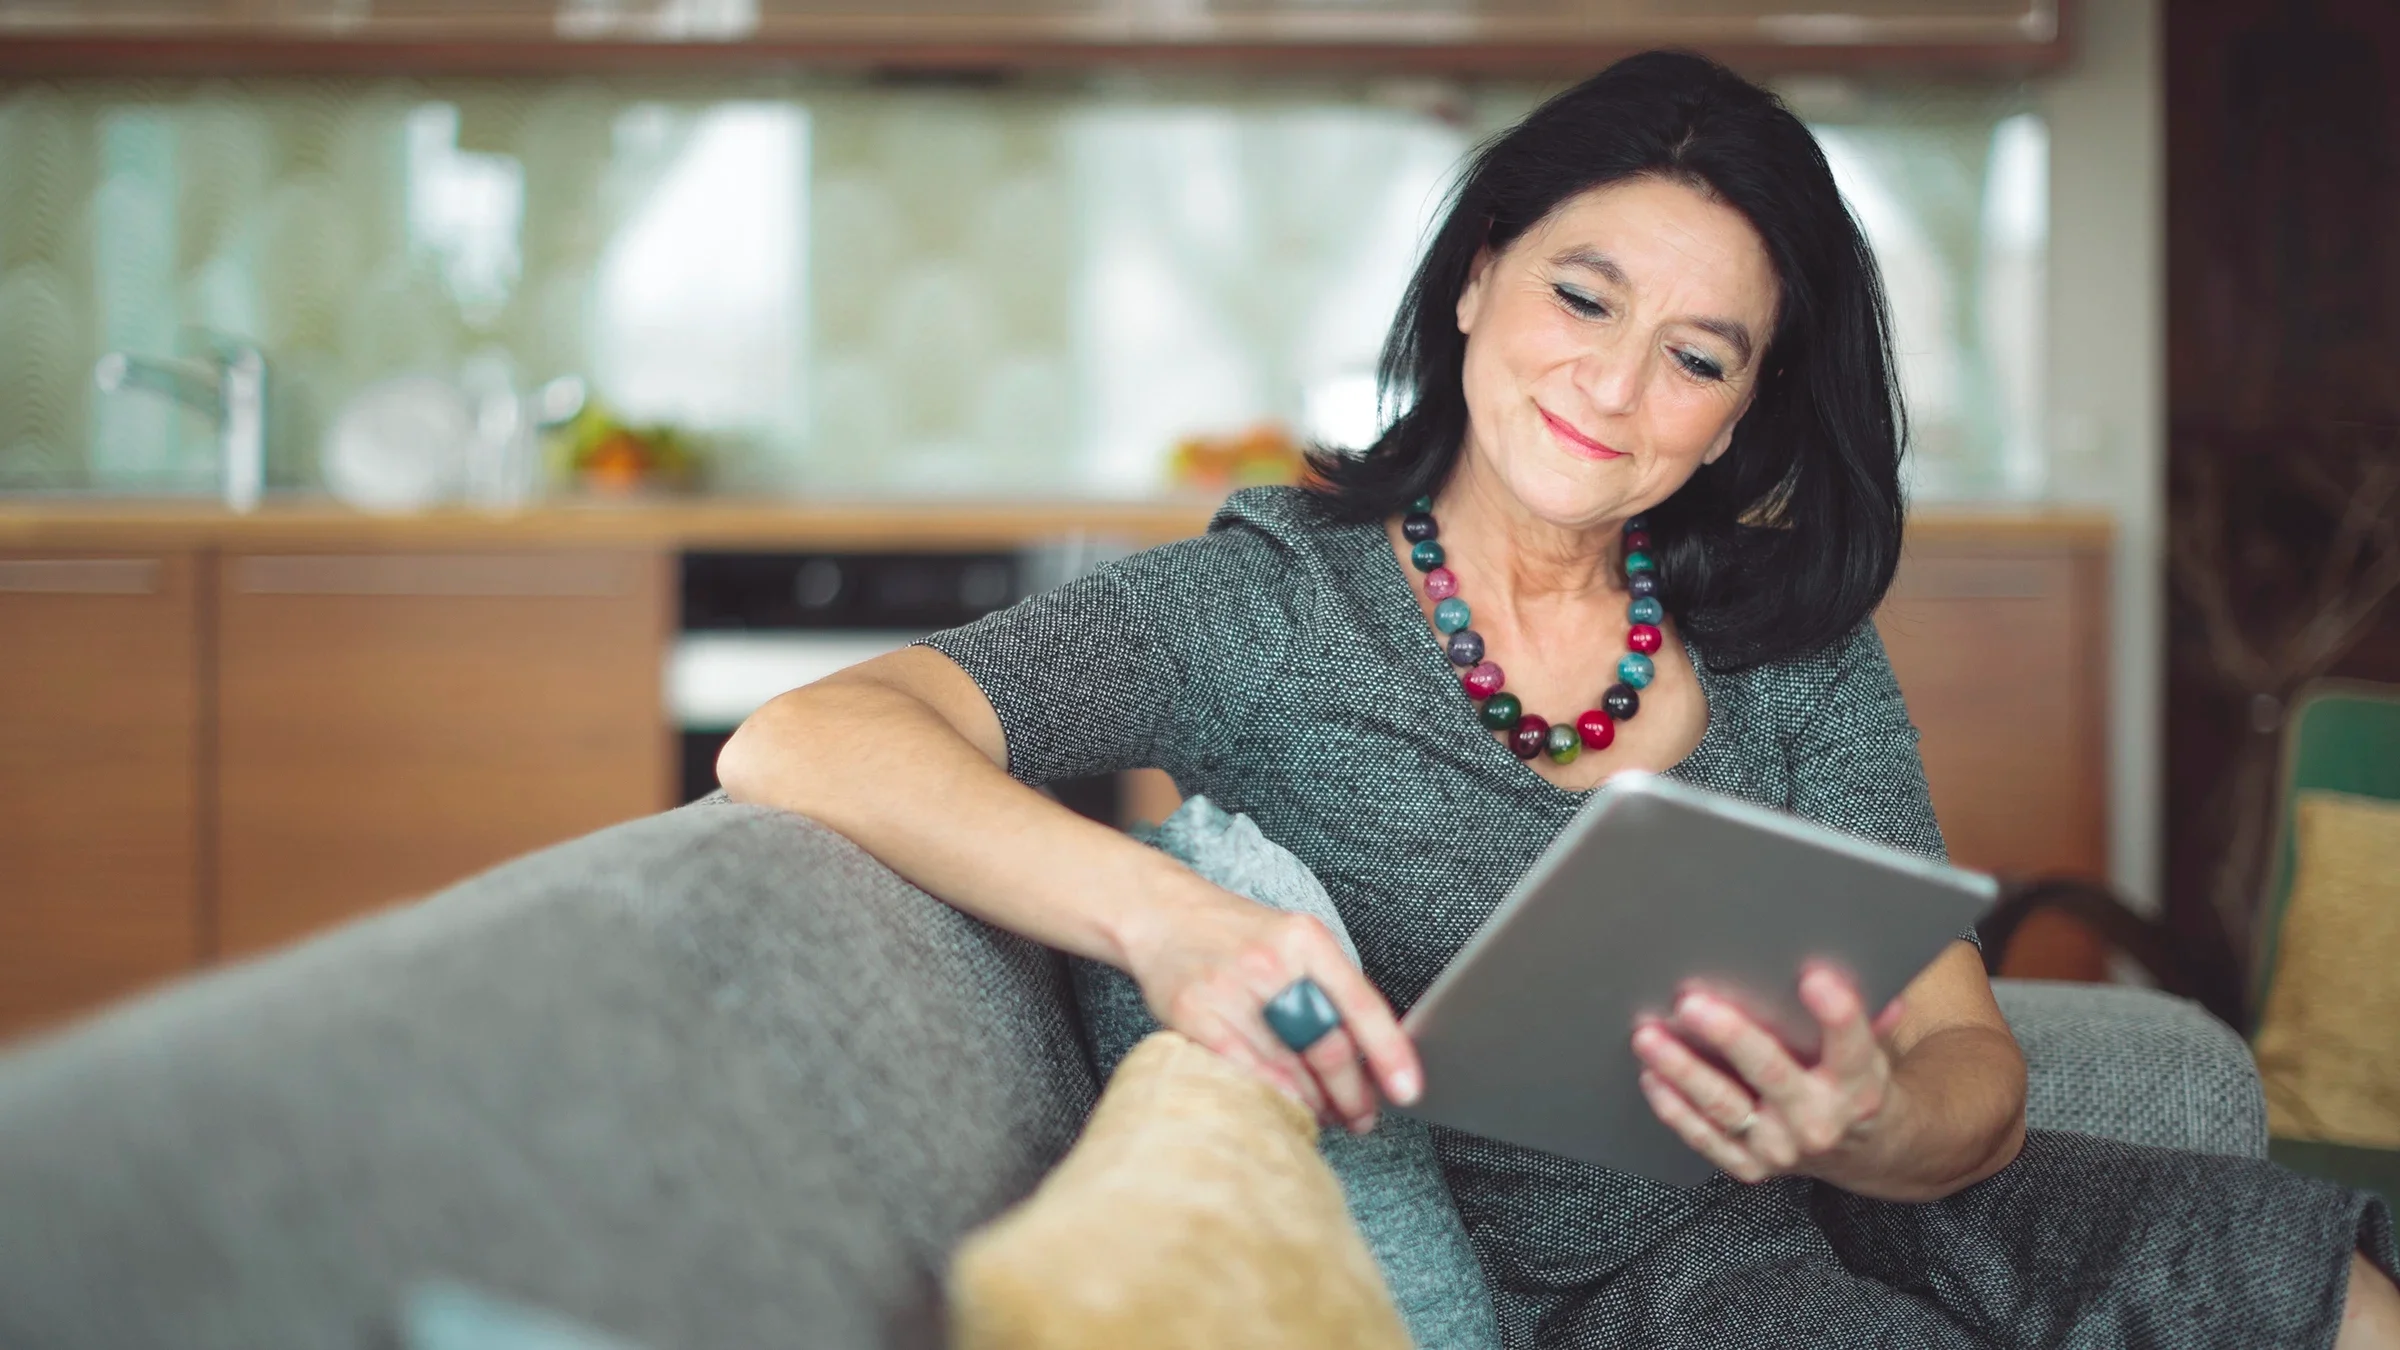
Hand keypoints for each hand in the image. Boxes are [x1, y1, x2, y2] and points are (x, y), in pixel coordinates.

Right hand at [1119, 886, 1420, 1134]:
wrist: (1161, 914)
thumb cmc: (1237, 936)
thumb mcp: (1294, 941)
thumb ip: (1329, 989)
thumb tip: (1372, 1056)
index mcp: (1306, 939)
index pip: (1360, 1004)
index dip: (1389, 1053)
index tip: (1408, 1090)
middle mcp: (1270, 961)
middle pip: (1326, 1044)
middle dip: (1352, 1093)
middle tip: (1363, 1116)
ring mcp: (1228, 988)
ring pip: (1287, 1067)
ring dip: (1315, 1103)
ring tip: (1327, 1115)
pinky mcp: (1192, 1014)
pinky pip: (1243, 1071)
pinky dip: (1271, 1095)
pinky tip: (1287, 1106)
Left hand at [1630, 964, 1906, 1183]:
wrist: (1862, 1154)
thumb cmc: (1855, 1083)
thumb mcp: (1870, 1050)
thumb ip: (1859, 1014)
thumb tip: (1849, 957)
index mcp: (1858, 1086)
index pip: (1850, 1046)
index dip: (1836, 1013)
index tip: (1813, 976)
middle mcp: (1818, 1122)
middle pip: (1772, 1074)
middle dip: (1730, 1037)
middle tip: (1690, 1003)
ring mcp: (1780, 1149)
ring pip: (1724, 1106)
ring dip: (1682, 1070)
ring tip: (1648, 1037)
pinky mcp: (1750, 1165)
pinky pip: (1705, 1136)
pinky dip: (1674, 1108)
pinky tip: (1652, 1076)